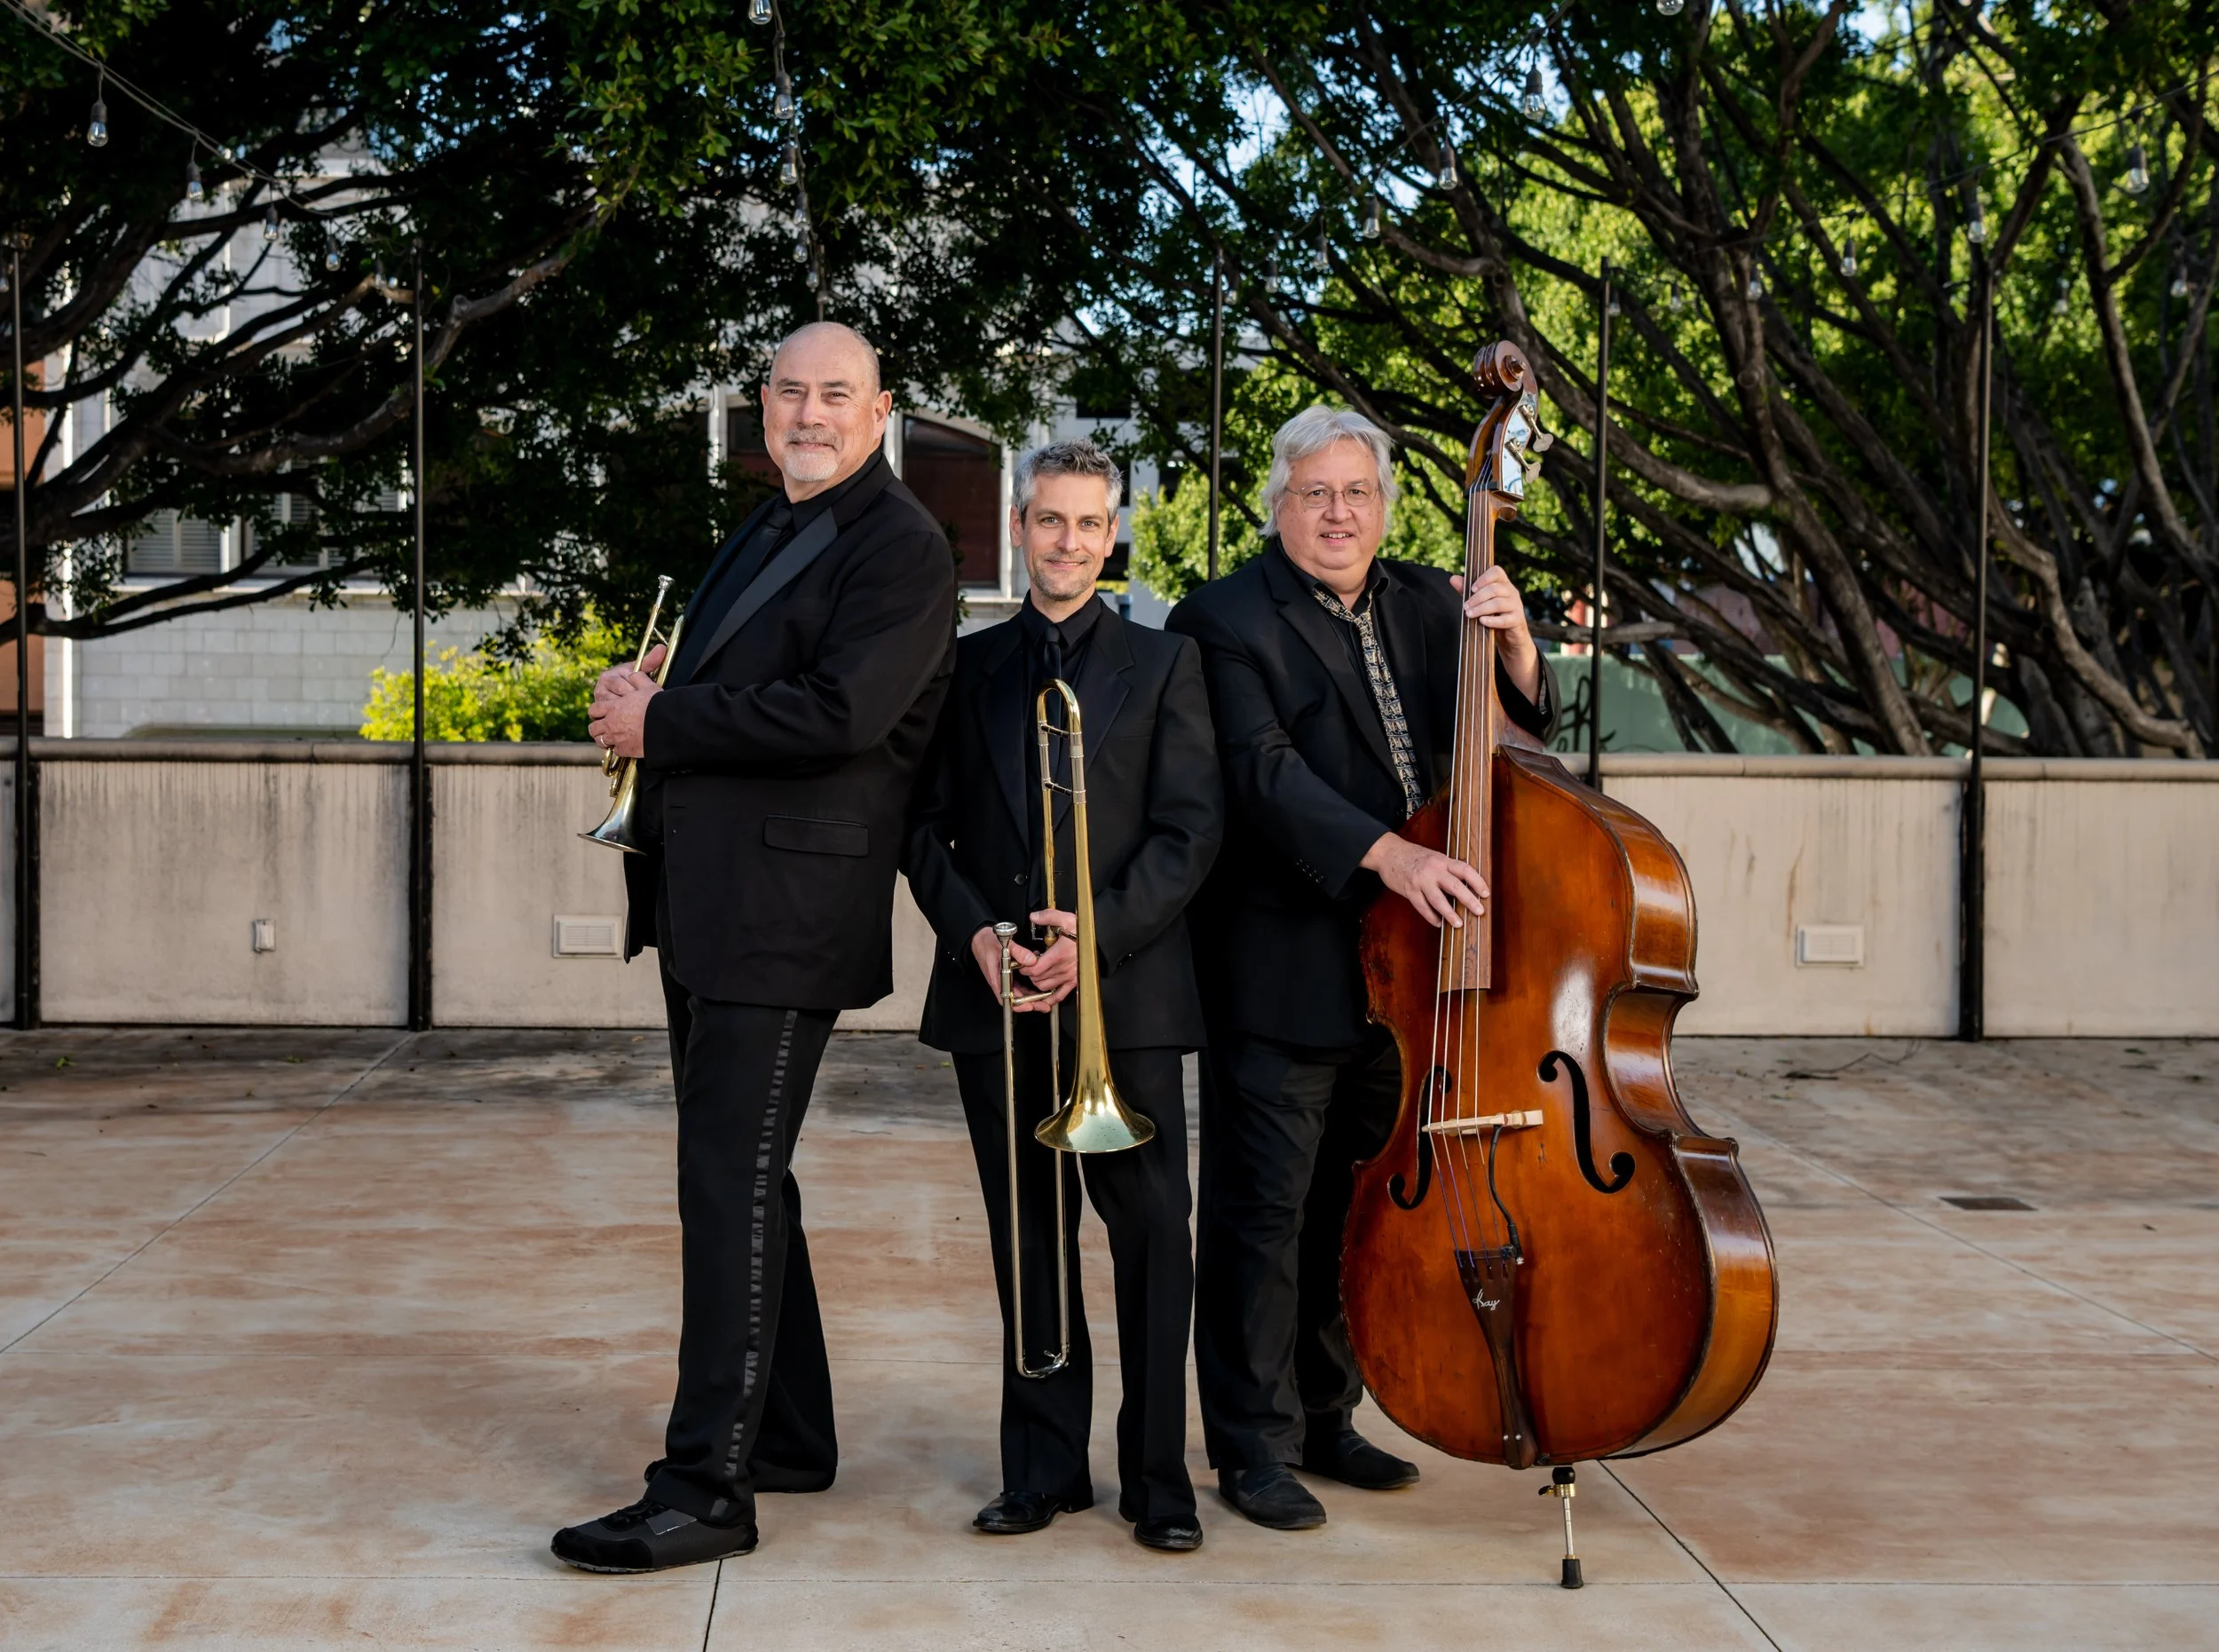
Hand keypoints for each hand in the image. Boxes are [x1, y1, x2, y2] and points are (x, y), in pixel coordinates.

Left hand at [588, 658, 659, 760]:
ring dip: (604, 739)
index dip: (596, 711)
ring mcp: (616, 738)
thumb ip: (637, 678)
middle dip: (597, 727)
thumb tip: (632, 673)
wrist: (665, 725)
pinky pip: (615, 751)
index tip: (602, 712)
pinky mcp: (625, 750)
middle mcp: (610, 723)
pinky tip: (625, 745)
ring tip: (612, 737)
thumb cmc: (656, 704)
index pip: (594, 710)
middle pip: (593, 728)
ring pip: (600, 741)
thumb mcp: (647, 685)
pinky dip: (618, 748)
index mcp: (613, 707)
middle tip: (605, 726)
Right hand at [972, 925, 1054, 1011]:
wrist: (980, 939)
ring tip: (1044, 1000)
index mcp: (996, 978)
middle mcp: (1000, 982)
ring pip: (1018, 994)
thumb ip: (1018, 951)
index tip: (1030, 1005)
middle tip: (1044, 1005)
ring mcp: (1004, 980)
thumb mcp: (1003, 945)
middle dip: (1030, 1004)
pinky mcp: (1008, 976)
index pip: (1006, 998)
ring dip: (1031, 998)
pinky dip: (1028, 989)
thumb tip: (1031, 960)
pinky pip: (1019, 986)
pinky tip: (1037, 989)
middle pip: (1015, 1000)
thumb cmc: (986, 943)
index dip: (1019, 1005)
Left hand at [1022, 909, 1079, 1003]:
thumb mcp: (1066, 918)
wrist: (1101, 940)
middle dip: (1029, 972)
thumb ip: (1048, 916)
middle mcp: (1063, 969)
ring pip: (1044, 987)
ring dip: (1037, 981)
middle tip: (1028, 964)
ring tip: (1037, 973)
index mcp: (1058, 955)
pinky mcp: (1074, 982)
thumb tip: (1034, 916)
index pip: (1034, 969)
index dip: (1024, 967)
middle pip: (1037, 978)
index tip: (1022, 962)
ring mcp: (1068, 977)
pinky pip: (1059, 995)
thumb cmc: (1084, 931)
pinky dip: (1049, 998)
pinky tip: (1044, 996)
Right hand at [1362, 833, 1488, 927]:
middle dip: (1469, 900)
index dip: (1477, 881)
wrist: (1388, 852)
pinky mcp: (1409, 890)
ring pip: (1438, 899)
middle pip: (1454, 886)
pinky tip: (1438, 923)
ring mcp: (1420, 880)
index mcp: (1442, 860)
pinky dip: (1431, 916)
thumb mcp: (1433, 857)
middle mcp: (1432, 869)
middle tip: (1479, 911)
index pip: (1464, 869)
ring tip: (1459, 924)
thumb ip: (1447, 869)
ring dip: (1449, 913)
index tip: (1486, 893)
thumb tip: (1465, 886)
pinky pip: (1422, 906)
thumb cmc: (1413, 855)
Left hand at [1450, 567, 1541, 702]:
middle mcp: (1512, 595)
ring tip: (1469, 615)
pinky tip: (1482, 623)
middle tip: (1464, 607)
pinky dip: (1494, 619)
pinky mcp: (1518, 625)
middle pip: (1497, 586)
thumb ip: (1468, 593)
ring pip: (1503, 600)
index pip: (1497, 571)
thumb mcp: (1479, 608)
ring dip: (1484, 606)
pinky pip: (1509, 618)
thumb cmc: (1493, 624)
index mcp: (1502, 588)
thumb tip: (1452, 578)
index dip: (1485, 576)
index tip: (1471, 588)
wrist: (1512, 648)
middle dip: (1479, 596)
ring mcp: (1517, 610)